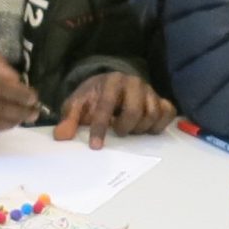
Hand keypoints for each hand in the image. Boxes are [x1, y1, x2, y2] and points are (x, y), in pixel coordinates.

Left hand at [53, 72, 174, 148]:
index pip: (106, 105)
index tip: (96, 146)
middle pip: (135, 111)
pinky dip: (158, 124)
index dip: (100, 127)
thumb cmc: (94, 96)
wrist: (110, 84)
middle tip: (118, 130)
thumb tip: (61, 136)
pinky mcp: (161, 100)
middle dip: (125, 127)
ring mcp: (150, 91)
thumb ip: (69, 119)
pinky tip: (147, 129)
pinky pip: (168, 113)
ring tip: (129, 128)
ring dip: (140, 128)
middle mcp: (133, 83)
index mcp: (111, 82)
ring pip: (152, 114)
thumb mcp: (78, 104)